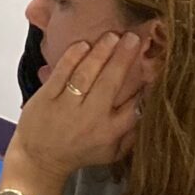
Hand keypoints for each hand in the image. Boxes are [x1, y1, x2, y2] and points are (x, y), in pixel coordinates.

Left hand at [8, 32, 146, 182]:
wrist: (39, 159)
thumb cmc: (79, 152)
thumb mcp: (112, 152)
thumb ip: (132, 134)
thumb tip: (151, 106)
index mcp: (110, 131)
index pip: (134, 105)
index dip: (145, 85)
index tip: (154, 64)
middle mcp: (90, 118)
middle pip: (110, 83)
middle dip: (123, 58)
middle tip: (133, 38)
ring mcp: (66, 107)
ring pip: (85, 75)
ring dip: (100, 53)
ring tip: (112, 36)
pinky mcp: (45, 99)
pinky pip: (61, 74)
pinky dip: (72, 58)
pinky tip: (84, 44)